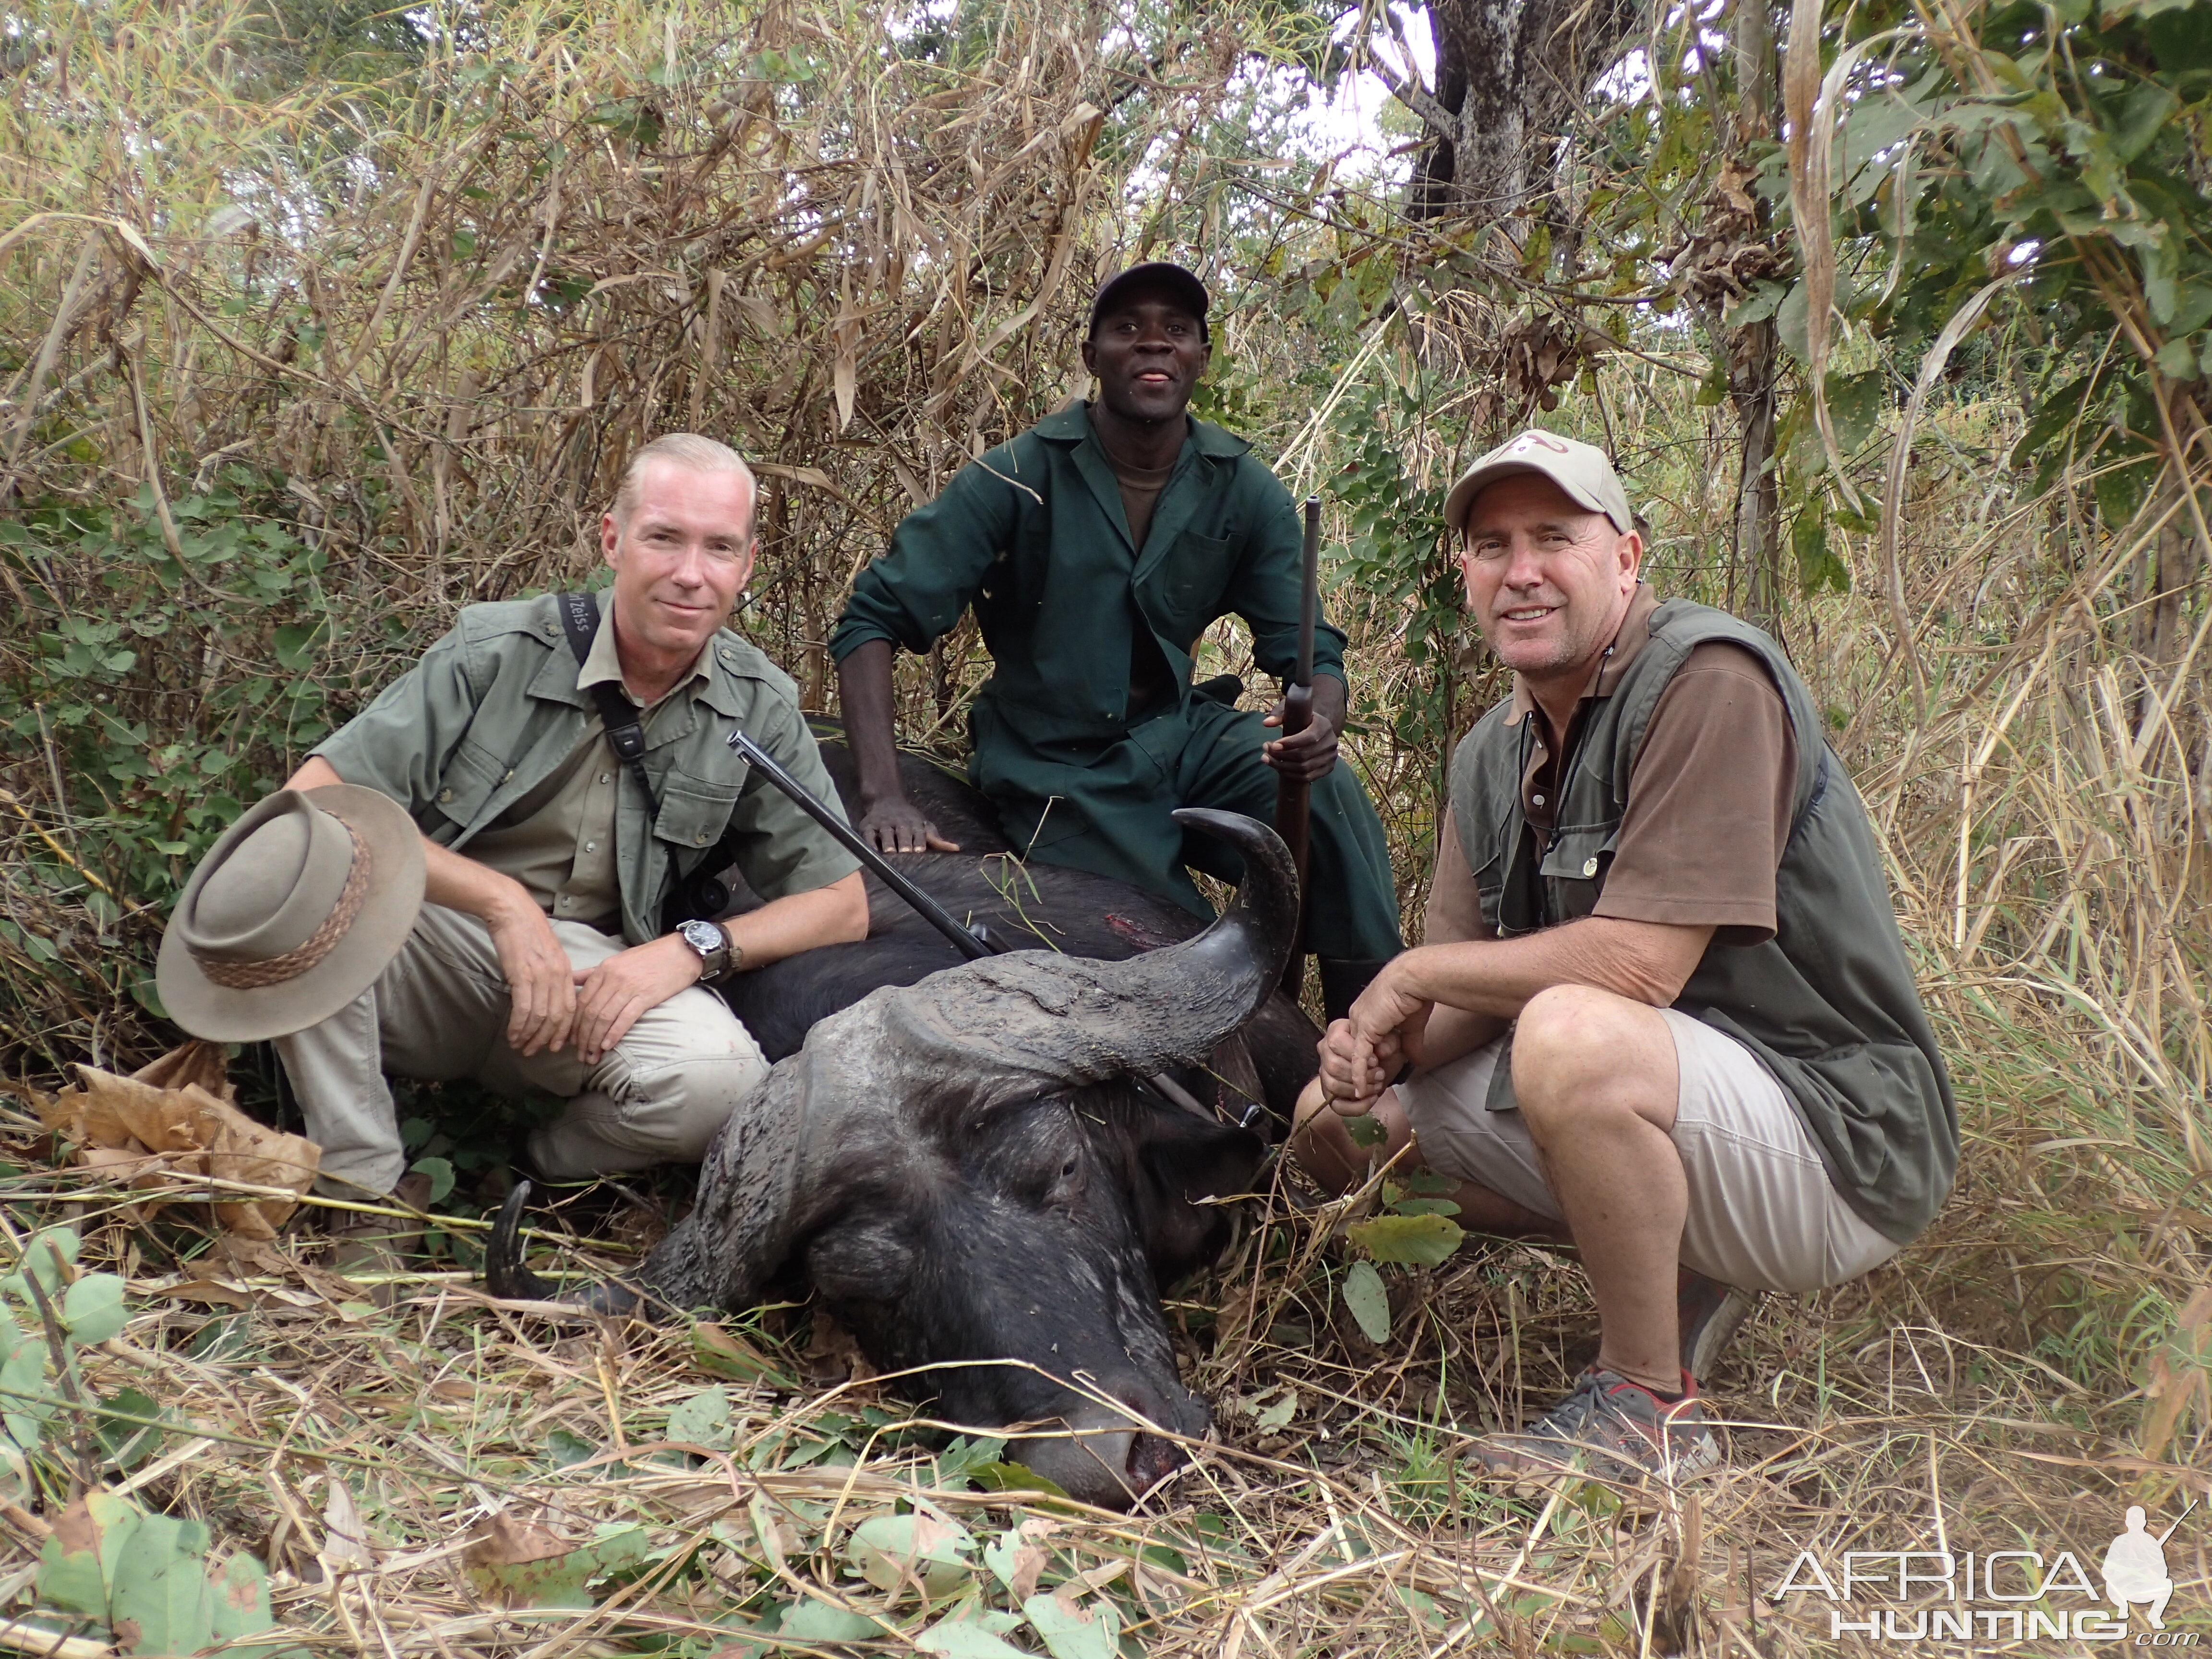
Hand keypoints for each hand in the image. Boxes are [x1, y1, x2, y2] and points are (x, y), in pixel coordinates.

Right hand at [487, 898, 577, 1056]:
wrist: (511, 911)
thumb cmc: (526, 930)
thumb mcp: (547, 953)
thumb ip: (551, 974)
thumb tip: (545, 996)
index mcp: (565, 970)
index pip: (571, 1009)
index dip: (564, 1031)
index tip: (555, 1045)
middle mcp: (557, 975)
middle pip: (558, 1017)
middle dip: (546, 1039)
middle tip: (534, 1052)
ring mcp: (541, 976)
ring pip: (541, 1017)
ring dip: (530, 1036)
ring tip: (520, 1047)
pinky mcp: (522, 976)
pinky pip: (524, 1010)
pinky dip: (519, 1026)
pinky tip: (512, 1035)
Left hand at [570, 935, 700, 1065]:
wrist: (681, 951)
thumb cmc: (650, 958)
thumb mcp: (617, 961)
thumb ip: (592, 973)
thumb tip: (569, 981)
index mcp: (604, 969)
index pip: (581, 1001)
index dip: (573, 1024)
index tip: (571, 1040)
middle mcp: (613, 977)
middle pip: (590, 1012)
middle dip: (582, 1037)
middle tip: (580, 1055)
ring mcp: (629, 986)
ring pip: (604, 1017)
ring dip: (595, 1040)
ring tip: (592, 1056)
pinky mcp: (646, 995)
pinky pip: (625, 1018)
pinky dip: (614, 1034)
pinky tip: (607, 1046)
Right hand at [858, 792, 959, 853]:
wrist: (885, 800)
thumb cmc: (908, 819)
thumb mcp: (924, 826)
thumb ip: (937, 839)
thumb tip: (956, 849)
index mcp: (914, 824)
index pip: (918, 833)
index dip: (919, 841)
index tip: (920, 851)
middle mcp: (899, 822)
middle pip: (902, 832)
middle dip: (904, 842)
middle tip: (906, 852)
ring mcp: (882, 824)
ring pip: (885, 833)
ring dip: (888, 842)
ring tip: (890, 853)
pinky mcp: (867, 826)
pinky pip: (868, 835)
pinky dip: (869, 843)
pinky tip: (872, 852)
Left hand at [1263, 679, 1345, 782]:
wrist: (1318, 728)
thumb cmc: (1302, 718)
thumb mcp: (1291, 710)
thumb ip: (1279, 714)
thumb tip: (1266, 723)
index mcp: (1324, 726)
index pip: (1309, 738)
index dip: (1290, 743)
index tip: (1273, 745)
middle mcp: (1331, 742)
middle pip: (1304, 755)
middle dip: (1281, 756)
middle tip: (1265, 751)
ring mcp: (1331, 757)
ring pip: (1304, 769)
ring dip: (1282, 767)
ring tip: (1267, 759)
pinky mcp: (1328, 768)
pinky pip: (1308, 777)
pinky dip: (1290, 775)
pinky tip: (1278, 768)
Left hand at [1315, 963, 1431, 1106]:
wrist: (1414, 979)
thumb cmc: (1415, 996)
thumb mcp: (1411, 1026)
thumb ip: (1410, 1043)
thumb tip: (1417, 1060)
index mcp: (1366, 1013)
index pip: (1361, 1042)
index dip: (1370, 1060)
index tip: (1380, 1073)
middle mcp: (1358, 1017)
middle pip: (1355, 1051)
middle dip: (1368, 1069)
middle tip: (1379, 1080)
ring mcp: (1359, 1023)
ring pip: (1356, 1057)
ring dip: (1369, 1072)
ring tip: (1381, 1078)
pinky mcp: (1365, 1029)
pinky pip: (1359, 1058)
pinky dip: (1360, 1076)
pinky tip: (1361, 1091)